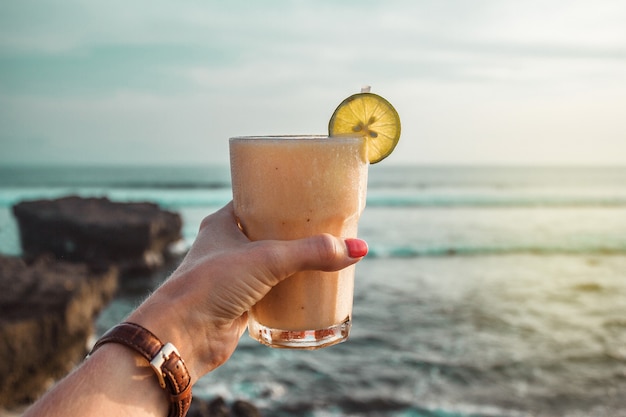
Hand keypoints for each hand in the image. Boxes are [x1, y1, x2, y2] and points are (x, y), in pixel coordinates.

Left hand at [127, 202, 367, 381]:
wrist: (182, 336)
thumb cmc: (212, 285)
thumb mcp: (267, 259)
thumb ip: (312, 252)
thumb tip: (358, 249)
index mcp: (223, 222)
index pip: (257, 199)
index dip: (283, 196)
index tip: (312, 195)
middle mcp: (226, 246)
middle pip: (270, 232)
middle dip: (297, 232)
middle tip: (328, 227)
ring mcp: (233, 276)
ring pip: (272, 263)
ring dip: (296, 262)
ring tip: (327, 255)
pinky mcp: (241, 303)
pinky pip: (273, 291)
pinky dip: (291, 289)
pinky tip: (312, 287)